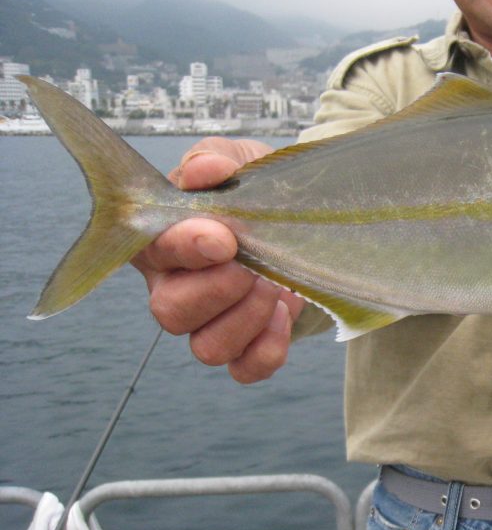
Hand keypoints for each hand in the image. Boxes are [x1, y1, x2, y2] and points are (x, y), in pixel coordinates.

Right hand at [132, 138, 304, 383]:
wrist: (299, 222)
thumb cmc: (253, 191)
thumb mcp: (238, 161)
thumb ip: (216, 161)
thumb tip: (206, 169)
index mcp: (162, 242)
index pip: (154, 252)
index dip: (185, 249)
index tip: (224, 238)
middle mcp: (176, 289)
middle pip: (170, 312)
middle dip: (218, 290)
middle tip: (253, 266)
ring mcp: (209, 325)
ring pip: (207, 348)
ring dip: (246, 319)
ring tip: (273, 285)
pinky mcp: (246, 348)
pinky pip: (246, 369)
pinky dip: (267, 349)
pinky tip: (284, 314)